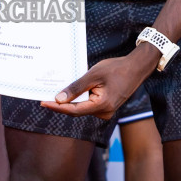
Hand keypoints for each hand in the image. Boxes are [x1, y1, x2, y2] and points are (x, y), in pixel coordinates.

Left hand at [39, 45, 158, 119]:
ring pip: (82, 108)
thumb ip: (76, 88)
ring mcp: (106, 111)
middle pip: (77, 111)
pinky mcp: (106, 107)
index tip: (43, 103)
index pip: (74, 110)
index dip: (57, 107)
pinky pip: (88, 104)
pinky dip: (79, 98)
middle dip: (61, 104)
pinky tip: (70, 92)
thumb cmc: (116, 69)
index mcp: (102, 106)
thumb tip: (59, 99)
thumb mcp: (93, 75)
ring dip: (70, 101)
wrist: (136, 68)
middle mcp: (104, 112)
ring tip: (55, 91)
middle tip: (44, 96)